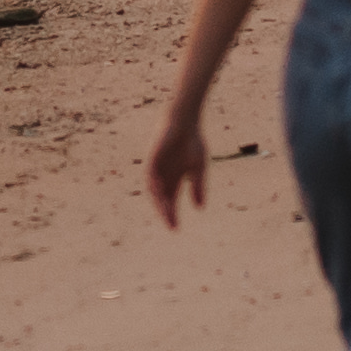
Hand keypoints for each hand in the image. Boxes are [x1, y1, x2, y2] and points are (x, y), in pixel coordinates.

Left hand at [145, 84, 215, 224]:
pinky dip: (154, 186)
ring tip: (165, 214)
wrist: (185, 121)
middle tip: (171, 226)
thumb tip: (199, 208)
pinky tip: (159, 194)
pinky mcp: (152, 159)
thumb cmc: (192, 141)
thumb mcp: (199, 167)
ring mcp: (156, 168)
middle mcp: (163, 176)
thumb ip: (198, 186)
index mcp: (174, 178)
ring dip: (160, 202)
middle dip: (166, 212)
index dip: (172, 215)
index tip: (176, 229)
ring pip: (155, 190)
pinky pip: (150, 175)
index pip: (171, 201)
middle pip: (162, 199)